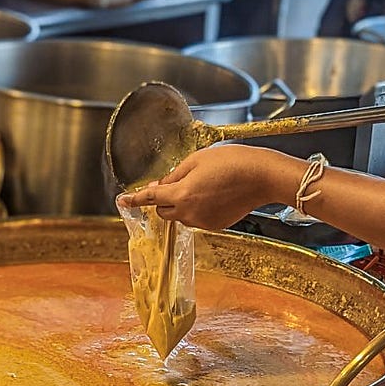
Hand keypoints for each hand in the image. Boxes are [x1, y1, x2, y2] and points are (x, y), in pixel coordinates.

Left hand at [117, 145, 292, 230]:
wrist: (262, 176)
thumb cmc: (232, 162)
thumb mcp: (197, 160)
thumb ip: (174, 175)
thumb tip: (161, 186)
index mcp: (181, 194)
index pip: (150, 198)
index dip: (134, 199)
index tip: (122, 201)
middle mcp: (189, 212)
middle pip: (163, 211)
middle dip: (162, 200)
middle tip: (173, 184)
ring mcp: (203, 221)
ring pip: (181, 216)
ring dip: (181, 204)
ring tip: (203, 184)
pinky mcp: (216, 225)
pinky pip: (197, 219)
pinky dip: (197, 209)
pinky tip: (214, 194)